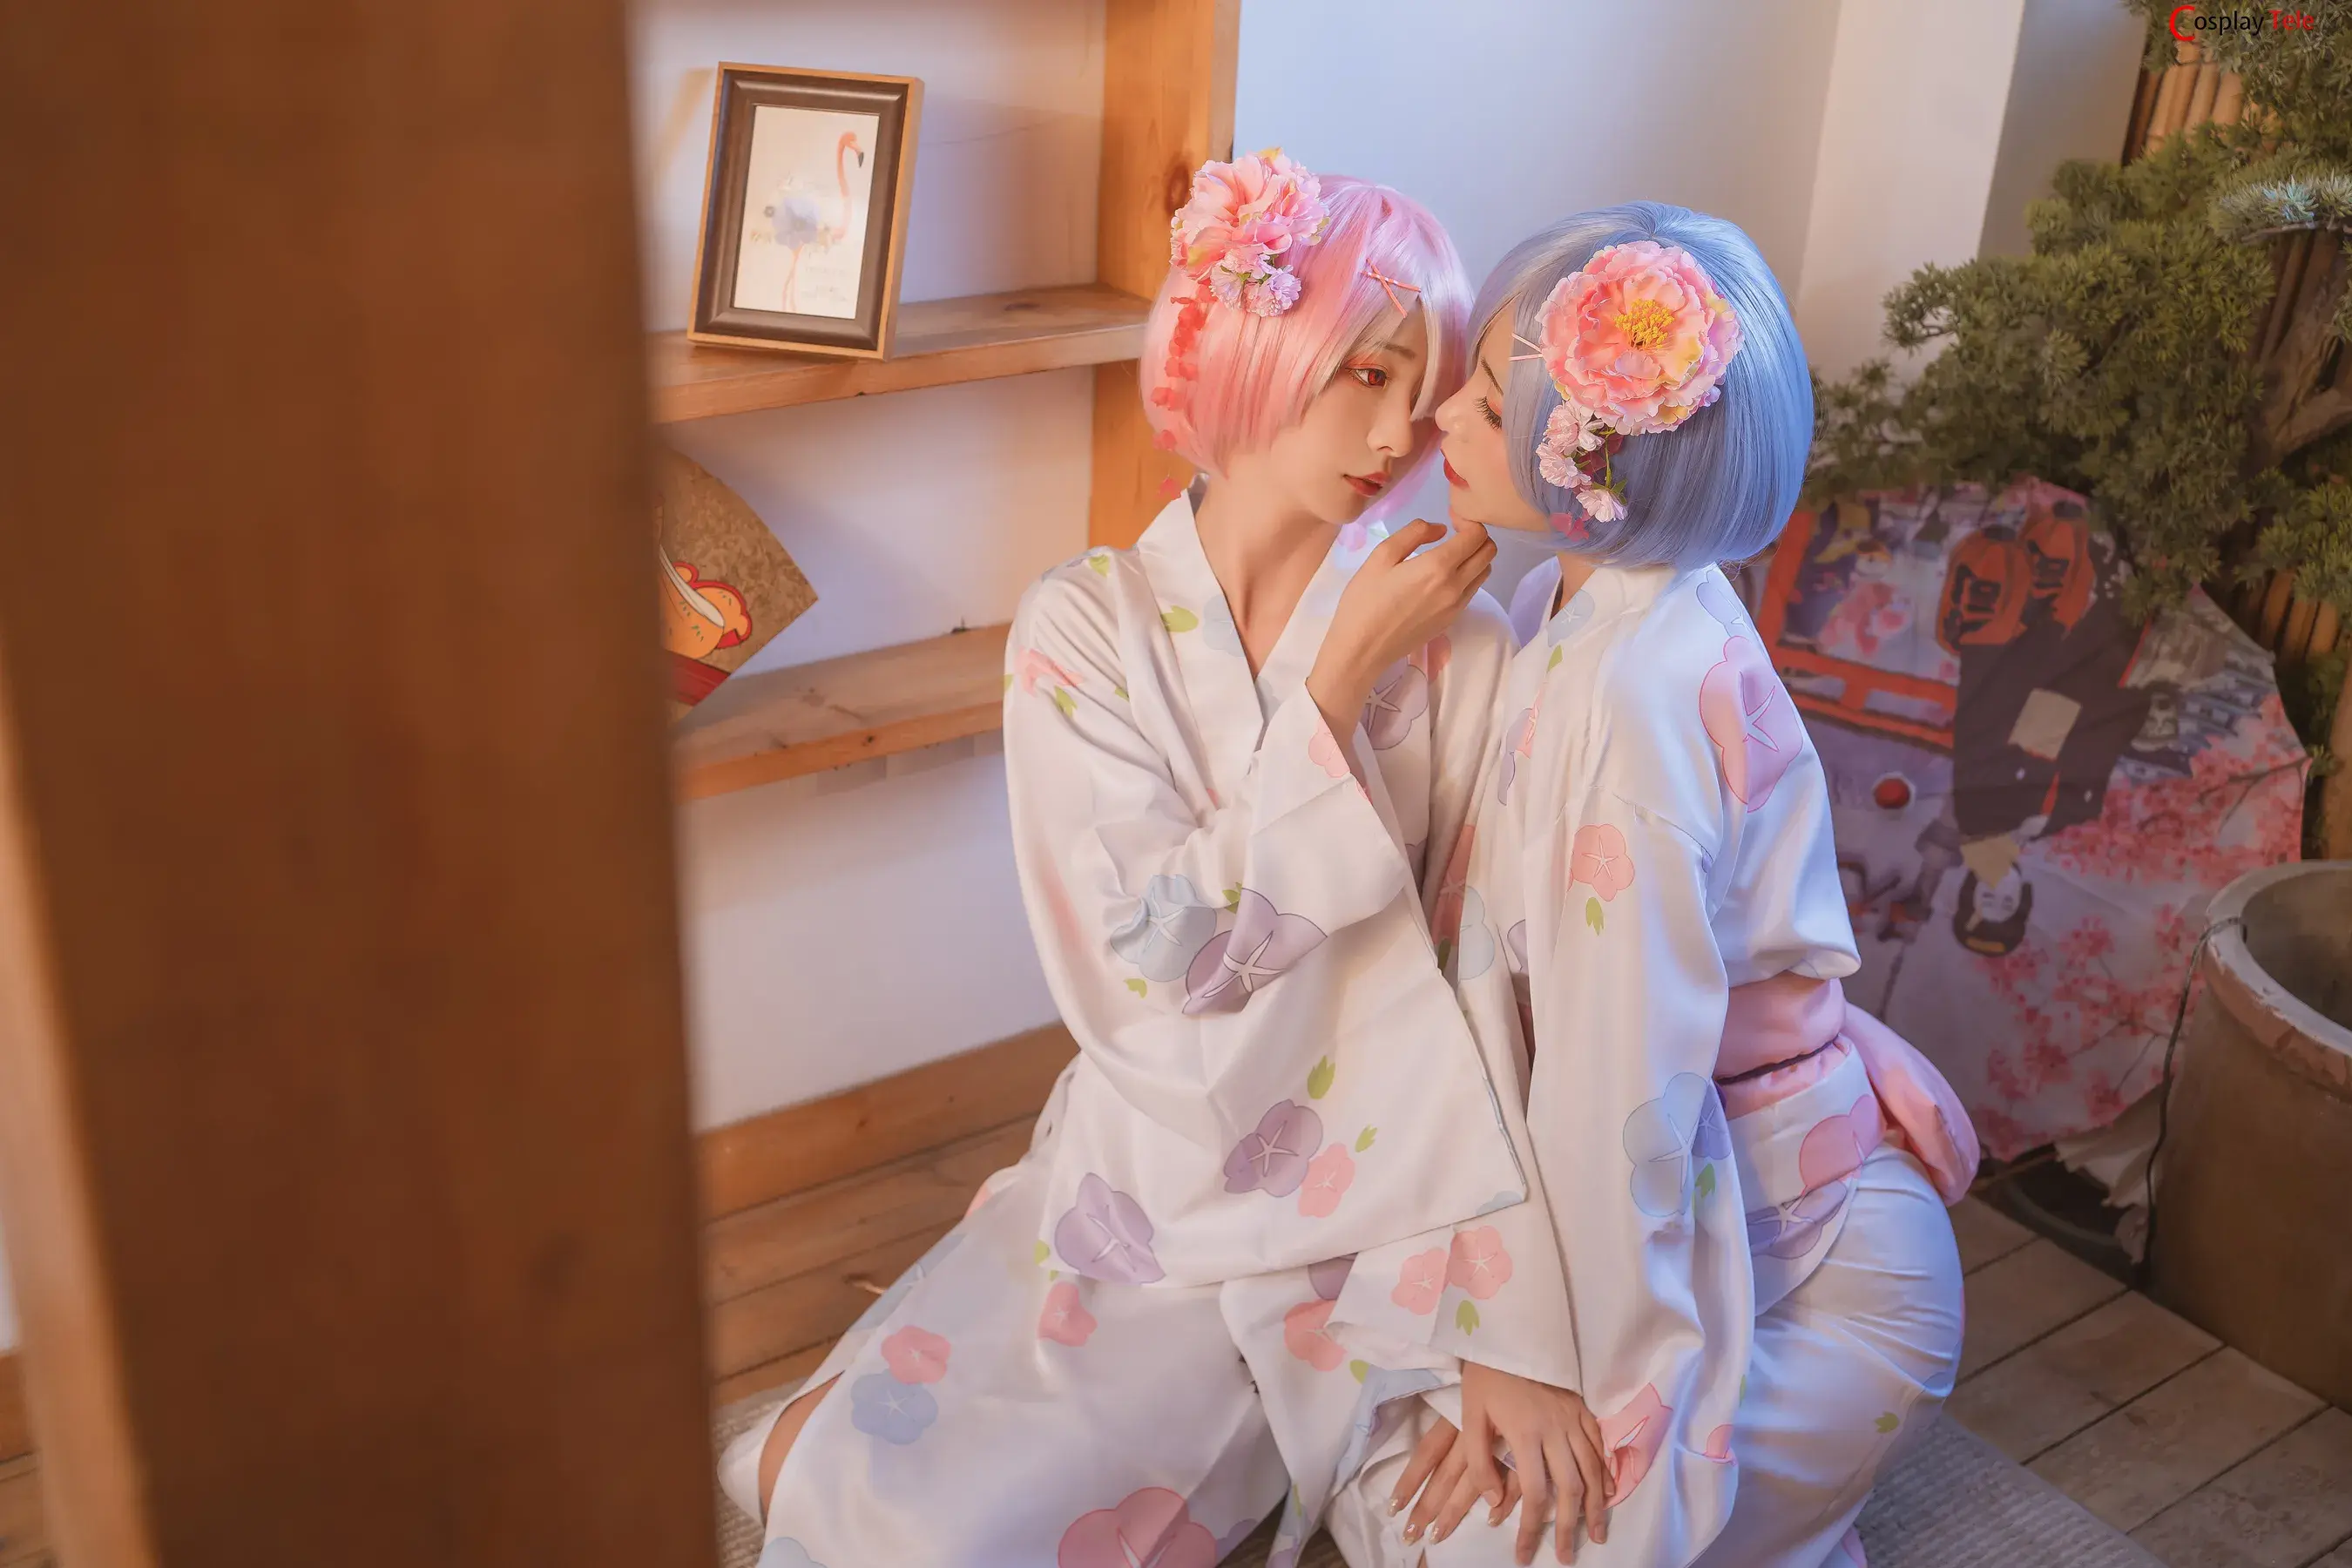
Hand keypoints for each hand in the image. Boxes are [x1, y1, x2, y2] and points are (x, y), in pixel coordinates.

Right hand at [1307, 520, 1492, 736]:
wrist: (1362, 648)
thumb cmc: (1365, 599)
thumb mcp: (1381, 556)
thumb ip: (1414, 533)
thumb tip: (1440, 529)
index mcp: (1438, 566)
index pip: (1477, 535)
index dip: (1468, 520)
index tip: (1450, 519)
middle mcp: (1455, 586)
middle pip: (1489, 552)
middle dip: (1476, 536)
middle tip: (1453, 533)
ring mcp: (1457, 605)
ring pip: (1485, 571)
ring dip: (1474, 557)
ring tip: (1449, 554)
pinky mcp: (1452, 619)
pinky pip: (1472, 590)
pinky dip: (1467, 576)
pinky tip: (1441, 576)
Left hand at [1394, 1363, 1611, 1563]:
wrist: (1509, 1332)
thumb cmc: (1484, 1374)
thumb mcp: (1470, 1415)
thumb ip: (1478, 1460)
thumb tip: (1493, 1504)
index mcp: (1525, 1433)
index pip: (1534, 1494)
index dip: (1531, 1529)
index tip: (1525, 1555)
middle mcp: (1555, 1430)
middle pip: (1570, 1489)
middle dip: (1570, 1527)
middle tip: (1569, 1556)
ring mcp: (1573, 1419)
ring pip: (1591, 1471)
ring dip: (1595, 1507)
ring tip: (1596, 1535)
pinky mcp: (1582, 1408)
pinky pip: (1599, 1447)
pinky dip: (1604, 1473)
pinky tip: (1606, 1494)